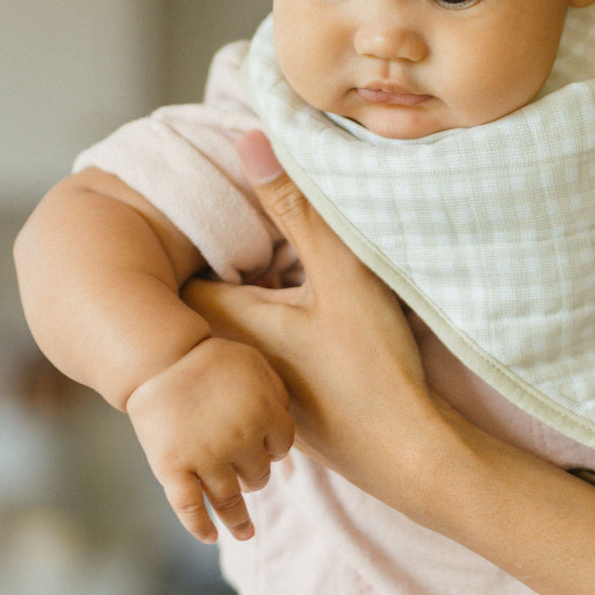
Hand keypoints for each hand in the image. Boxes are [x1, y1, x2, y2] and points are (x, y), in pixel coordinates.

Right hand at [125, 335, 293, 542]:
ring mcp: (206, 458)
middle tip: (246, 475)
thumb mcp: (257, 365)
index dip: (274, 450)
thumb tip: (284, 424)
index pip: (282, 448)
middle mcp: (240, 441)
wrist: (160, 359)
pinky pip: (190, 508)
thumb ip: (277, 395)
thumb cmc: (212, 359)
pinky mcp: (173, 469)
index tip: (266, 451)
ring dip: (239, 518)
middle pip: (258, 475)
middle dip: (255, 476)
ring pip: (230, 499)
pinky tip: (211, 537)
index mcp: (265, 415)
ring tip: (245, 532)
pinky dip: (201, 526)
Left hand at [183, 133, 441, 499]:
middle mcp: (226, 357)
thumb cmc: (372, 369)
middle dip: (225, 260)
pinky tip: (316, 322)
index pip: (184, 261)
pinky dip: (276, 330)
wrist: (410, 455)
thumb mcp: (341, 273)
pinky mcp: (281, 403)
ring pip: (234, 324)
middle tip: (259, 229)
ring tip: (289, 268)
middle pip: (206, 293)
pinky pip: (261, 351)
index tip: (225, 206)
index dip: (200, 232)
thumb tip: (250, 139)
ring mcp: (252, 385)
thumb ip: (295, 207)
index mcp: (226, 320)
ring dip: (253, 297)